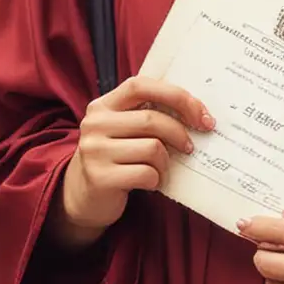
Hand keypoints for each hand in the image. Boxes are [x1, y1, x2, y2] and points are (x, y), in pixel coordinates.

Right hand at [50, 75, 213, 249]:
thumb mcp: (123, 130)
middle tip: (190, 147)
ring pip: (153, 148)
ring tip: (161, 170)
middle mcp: (94, 123)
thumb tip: (197, 112)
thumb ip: (147, 114)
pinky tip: (150, 182)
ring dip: (166, 163)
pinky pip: (146, 174)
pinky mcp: (99, 178)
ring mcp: (94, 151)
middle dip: (180, 134)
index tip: (201, 114)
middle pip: (152, 119)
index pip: (141, 86)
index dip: (175, 96)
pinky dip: (156, 179)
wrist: (82, 197)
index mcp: (103, 105)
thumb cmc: (115, 158)